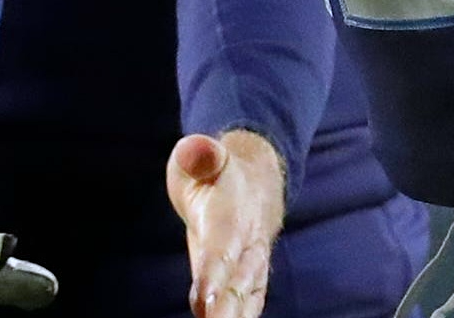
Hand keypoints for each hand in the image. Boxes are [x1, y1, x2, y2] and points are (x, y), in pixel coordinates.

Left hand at [168, 129, 287, 317]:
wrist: (258, 179)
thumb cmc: (218, 172)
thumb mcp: (201, 154)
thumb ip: (198, 154)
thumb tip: (194, 151)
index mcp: (230, 215)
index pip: (221, 249)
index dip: (214, 275)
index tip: (205, 301)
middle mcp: (247, 243)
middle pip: (238, 282)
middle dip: (227, 310)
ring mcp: (252, 262)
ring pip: (247, 296)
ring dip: (236, 317)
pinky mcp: (250, 277)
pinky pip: (250, 302)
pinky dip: (243, 316)